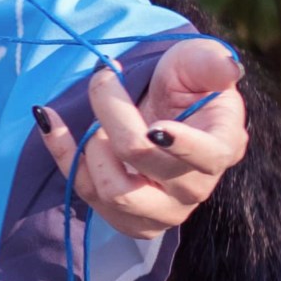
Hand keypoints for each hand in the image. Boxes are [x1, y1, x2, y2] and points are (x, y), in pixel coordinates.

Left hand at [38, 38, 246, 236]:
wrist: (160, 110)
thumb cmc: (184, 84)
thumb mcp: (196, 61)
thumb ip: (210, 61)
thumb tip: (229, 67)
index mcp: (222, 145)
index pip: (209, 156)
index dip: (183, 145)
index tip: (154, 126)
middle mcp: (196, 186)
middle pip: (147, 163)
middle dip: (113, 118)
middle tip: (103, 79)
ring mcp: (163, 210)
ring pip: (115, 193)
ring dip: (93, 148)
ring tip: (96, 121)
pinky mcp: (129, 219)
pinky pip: (85, 195)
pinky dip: (62, 155)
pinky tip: (51, 122)